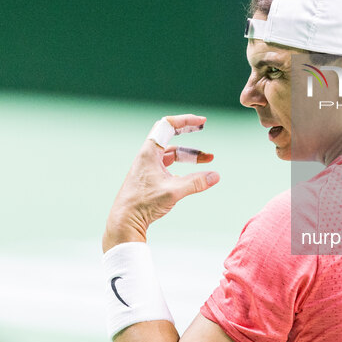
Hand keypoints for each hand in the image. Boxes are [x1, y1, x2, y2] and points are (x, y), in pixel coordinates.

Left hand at [103, 114, 218, 252]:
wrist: (125, 221)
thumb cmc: (143, 204)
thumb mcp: (173, 191)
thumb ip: (196, 183)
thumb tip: (215, 176)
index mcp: (149, 152)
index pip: (167, 126)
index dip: (186, 120)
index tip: (202, 122)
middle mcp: (148, 157)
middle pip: (170, 135)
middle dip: (188, 131)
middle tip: (202, 126)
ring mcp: (149, 167)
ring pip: (172, 154)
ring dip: (190, 155)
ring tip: (208, 159)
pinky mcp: (151, 178)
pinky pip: (170, 166)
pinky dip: (183, 167)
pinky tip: (193, 176)